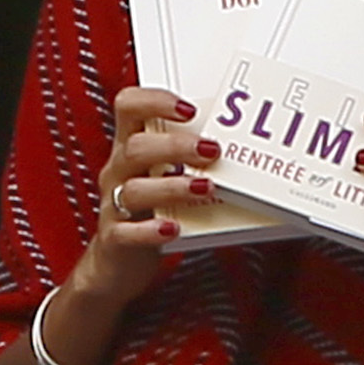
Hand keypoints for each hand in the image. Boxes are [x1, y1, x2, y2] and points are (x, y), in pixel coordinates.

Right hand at [77, 84, 218, 297]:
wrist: (120, 263)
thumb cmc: (153, 210)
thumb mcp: (167, 175)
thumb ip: (195, 157)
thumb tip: (249, 144)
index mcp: (131, 147)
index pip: (128, 107)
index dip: (154, 101)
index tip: (189, 109)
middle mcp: (119, 171)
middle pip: (136, 147)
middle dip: (175, 145)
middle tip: (212, 151)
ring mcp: (114, 205)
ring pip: (133, 189)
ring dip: (172, 186)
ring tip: (205, 187)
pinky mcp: (115, 238)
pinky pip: (126, 232)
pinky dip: (150, 230)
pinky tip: (173, 228)